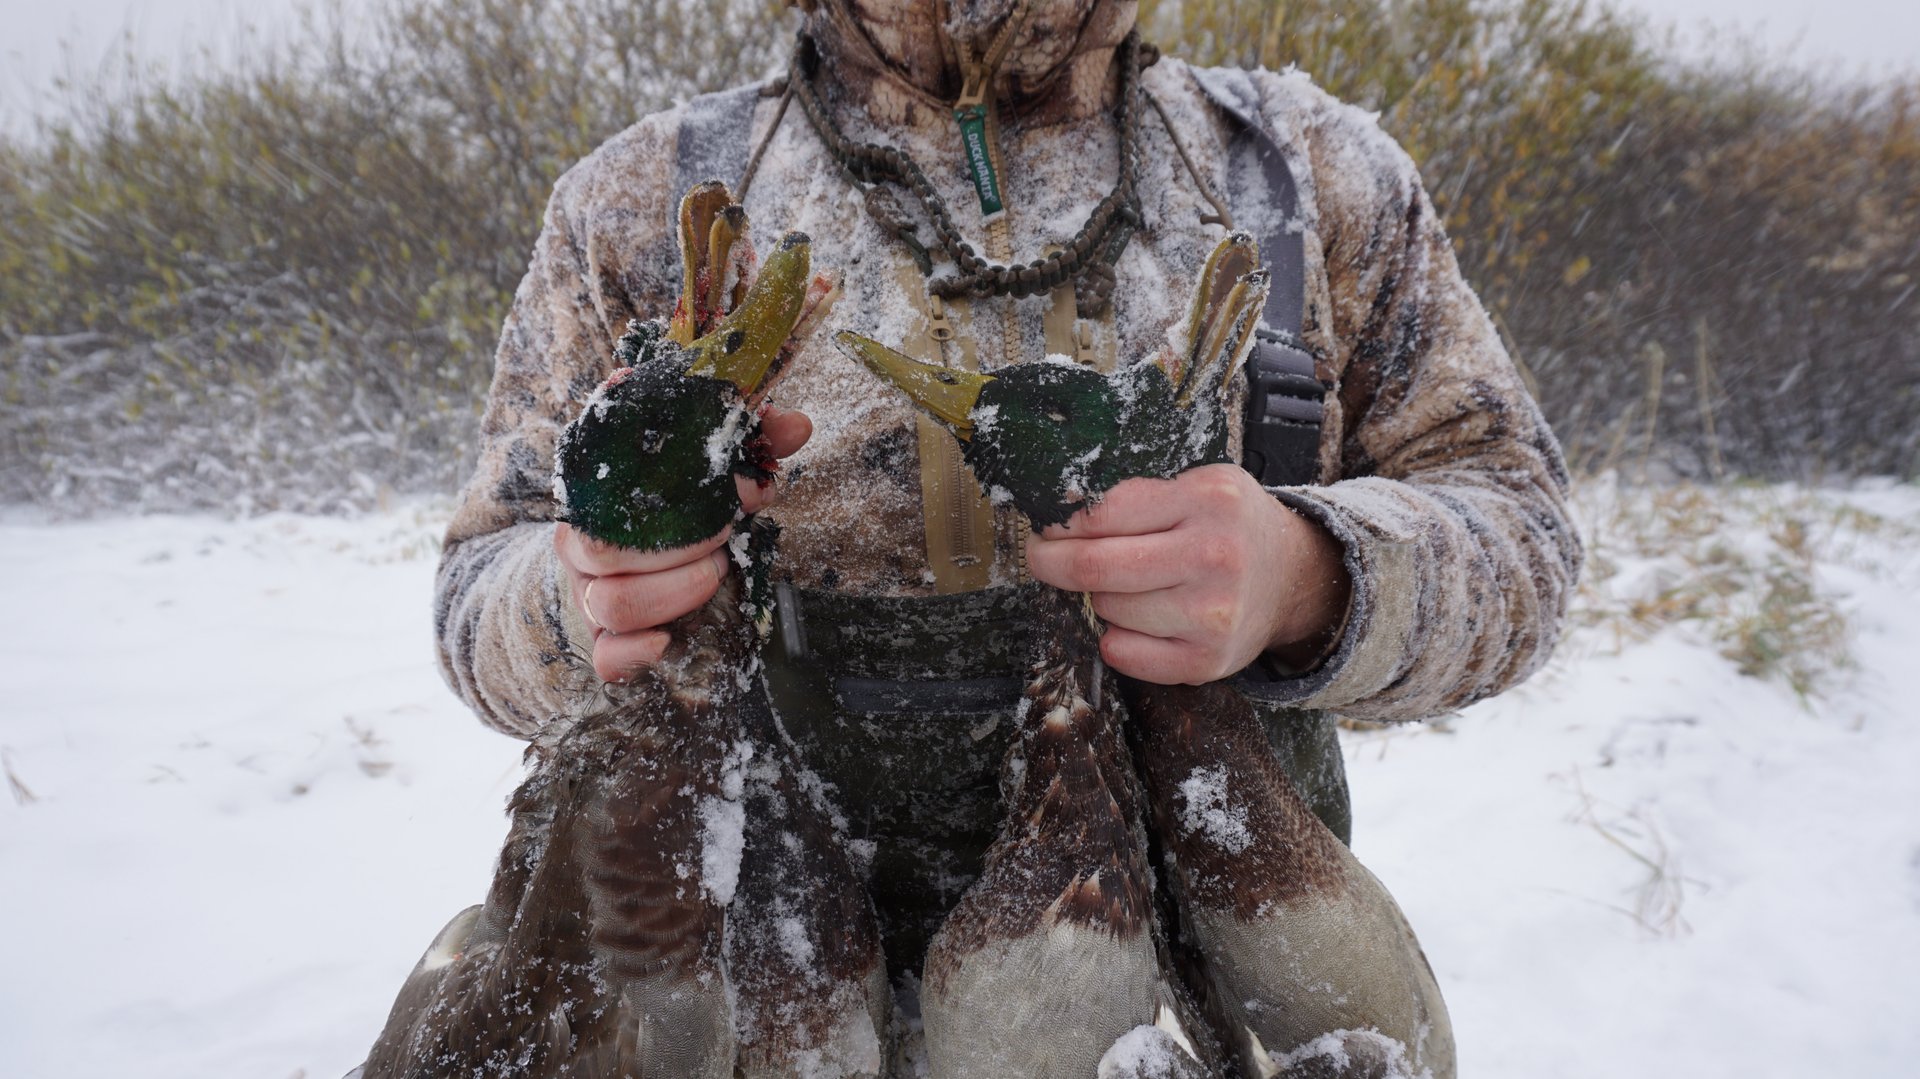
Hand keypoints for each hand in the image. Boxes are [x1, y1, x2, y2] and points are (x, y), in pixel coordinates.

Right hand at [554, 406, 811, 681]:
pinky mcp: (604, 639)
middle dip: (682, 545)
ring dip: (673, 593)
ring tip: (713, 573)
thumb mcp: (712, 464)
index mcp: (597, 493)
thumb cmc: (681, 502)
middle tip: (723, 538)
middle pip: (606, 551)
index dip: (680, 490)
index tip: (737, 490)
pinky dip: (633, 653)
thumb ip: (752, 439)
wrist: (643, 544)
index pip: (611, 486)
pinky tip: (665, 641)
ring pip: (610, 605)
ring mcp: (588, 594)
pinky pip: (604, 656)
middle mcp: (582, 543)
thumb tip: (797, 427)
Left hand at [1025, 463, 1350, 685]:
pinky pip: (1123, 654)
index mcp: (1209, 498)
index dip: (1060, 523)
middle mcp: (1215, 555)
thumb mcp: (1198, 485)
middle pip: (1094, 567)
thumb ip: (1138, 493)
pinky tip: (1141, 621)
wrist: (1292, 576)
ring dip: (1102, 598)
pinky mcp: (1209, 660)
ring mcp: (1214, 613)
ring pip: (1107, 608)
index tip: (1046, 527)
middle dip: (1052, 562)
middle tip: (1043, 558)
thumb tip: (1059, 512)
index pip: (1103, 512)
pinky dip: (1117, 638)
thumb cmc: (1229, 526)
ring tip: (1132, 585)